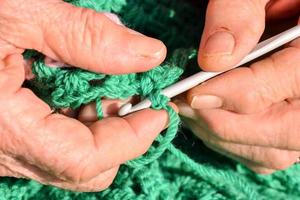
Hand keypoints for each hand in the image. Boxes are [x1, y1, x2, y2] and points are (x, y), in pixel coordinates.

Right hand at [0, 0, 168, 190]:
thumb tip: (148, 55)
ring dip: (98, 125)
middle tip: (132, 95)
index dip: (131, 138)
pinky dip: (75, 120)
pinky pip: (51, 142)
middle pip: (82, 167)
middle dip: (117, 133)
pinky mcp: (1, 135)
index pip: (85, 159)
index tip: (158, 111)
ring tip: (101, 85)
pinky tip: (74, 88)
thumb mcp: (19, 11)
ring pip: (69, 157)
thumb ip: (87, 36)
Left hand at [179, 0, 299, 173]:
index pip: (278, 88)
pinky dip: (233, 145)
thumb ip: (240, 11)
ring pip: (270, 152)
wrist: (284, 9)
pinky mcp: (290, 130)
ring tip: (190, 111)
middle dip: (220, 121)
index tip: (189, 92)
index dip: (228, 94)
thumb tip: (213, 57)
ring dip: (222, 135)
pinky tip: (210, 121)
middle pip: (277, 133)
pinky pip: (265, 155)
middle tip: (182, 104)